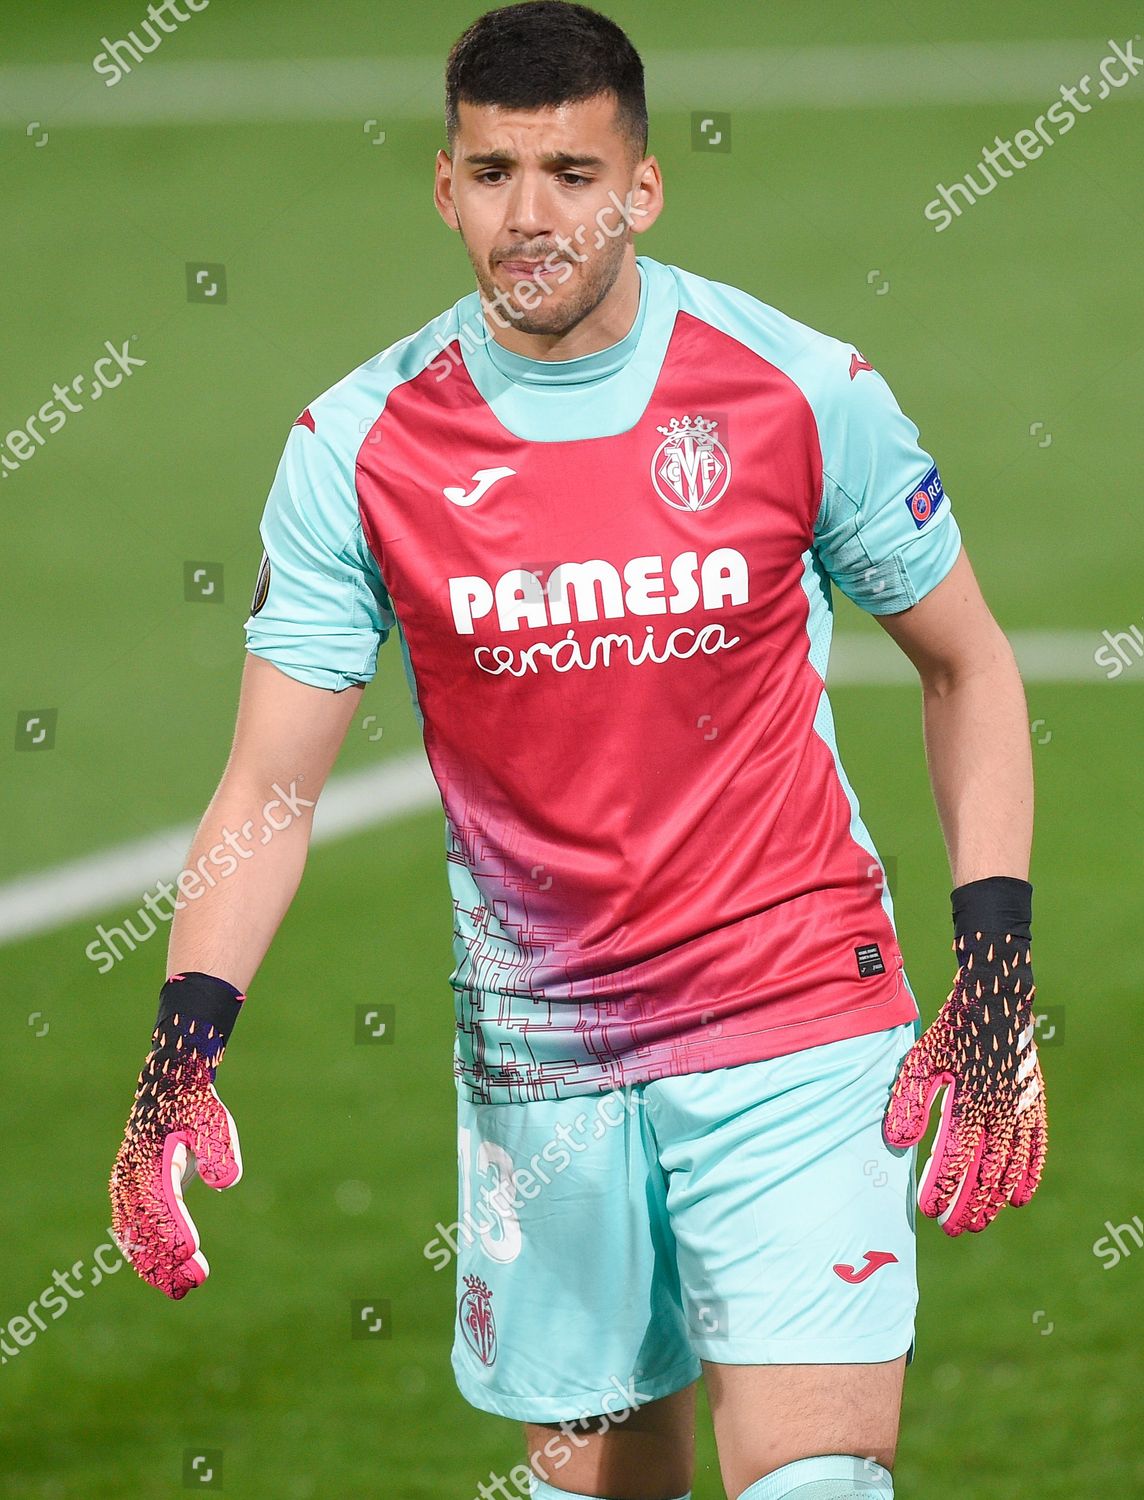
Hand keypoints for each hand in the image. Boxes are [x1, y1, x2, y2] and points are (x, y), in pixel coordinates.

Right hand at [109, 973, 244, 1297]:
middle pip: (144, 1227)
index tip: (192, 1256)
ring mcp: (124, 1185)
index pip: (159, 1205)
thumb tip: (226, 1182)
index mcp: (149, 1158)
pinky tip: (165, 1275)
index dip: (174, 1232)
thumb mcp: (214, 1118)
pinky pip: (131, 1230)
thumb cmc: (196, 1104)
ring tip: (182, 1289)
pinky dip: (145, 1254)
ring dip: (154, 1264)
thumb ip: (221, 1148)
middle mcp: (130, 1175)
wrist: (170, 1084)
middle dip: (167, 1259)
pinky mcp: (128, 1192)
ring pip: (134, 1235)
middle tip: (195, 1284)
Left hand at [884, 925, 1046, 1234]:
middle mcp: (1001, 1112)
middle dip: (969, 1205)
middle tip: (952, 1229)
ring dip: (995, 1199)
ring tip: (979, 1221)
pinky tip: (1020, 1198)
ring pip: (1012, 1168)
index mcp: (969, 1102)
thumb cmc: (950, 1033)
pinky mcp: (1034, 1104)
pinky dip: (1029, 1175)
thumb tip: (899, 1144)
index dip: (943, 1189)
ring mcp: (1022, 1110)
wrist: (993, 1002)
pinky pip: (1036, 1148)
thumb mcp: (920, 1061)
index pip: (956, 1159)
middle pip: (987, 1174)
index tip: (927, 1211)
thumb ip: (908, 1103)